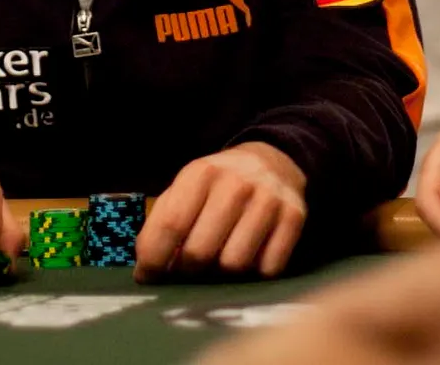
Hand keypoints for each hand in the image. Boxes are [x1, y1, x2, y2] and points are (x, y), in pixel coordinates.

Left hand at [135, 141, 305, 281]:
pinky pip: (268, 268)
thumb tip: (146, 272)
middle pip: (201, 251)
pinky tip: (249, 255)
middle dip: (188, 269)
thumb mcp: (185, 188)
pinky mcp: (294, 217)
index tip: (147, 277)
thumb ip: (162, 223)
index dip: (154, 258)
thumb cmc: (217, 186)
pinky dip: (255, 271)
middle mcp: (235, 183)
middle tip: (188, 268)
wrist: (272, 162)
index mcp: (200, 173)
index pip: (170, 224)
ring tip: (219, 258)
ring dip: (222, 273)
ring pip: (235, 265)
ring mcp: (268, 200)